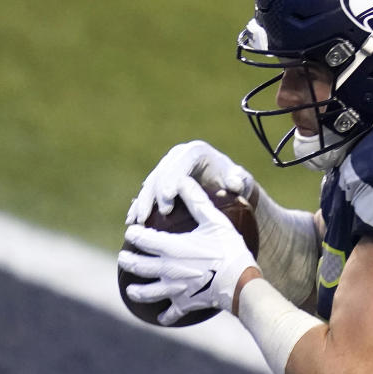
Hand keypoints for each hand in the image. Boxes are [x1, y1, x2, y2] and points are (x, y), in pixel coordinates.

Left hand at [118, 177, 259, 324]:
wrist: (240, 283)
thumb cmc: (228, 249)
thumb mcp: (214, 221)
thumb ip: (196, 201)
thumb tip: (182, 180)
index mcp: (171, 248)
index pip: (144, 240)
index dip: (135, 235)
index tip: (131, 232)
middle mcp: (167, 270)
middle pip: (139, 266)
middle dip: (129, 261)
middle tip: (122, 257)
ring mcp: (174, 289)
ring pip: (148, 292)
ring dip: (137, 290)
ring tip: (131, 288)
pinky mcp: (185, 303)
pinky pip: (172, 312)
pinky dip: (166, 315)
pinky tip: (162, 317)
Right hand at [127, 140, 254, 224]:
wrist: (226, 184)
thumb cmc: (235, 182)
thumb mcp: (241, 181)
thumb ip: (240, 181)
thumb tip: (234, 183)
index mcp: (196, 152)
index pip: (181, 164)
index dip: (171, 181)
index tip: (168, 200)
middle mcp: (178, 156)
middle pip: (161, 173)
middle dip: (154, 195)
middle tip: (151, 216)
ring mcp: (167, 166)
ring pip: (150, 183)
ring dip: (142, 202)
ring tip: (137, 221)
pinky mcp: (160, 179)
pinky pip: (146, 191)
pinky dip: (138, 204)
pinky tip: (131, 219)